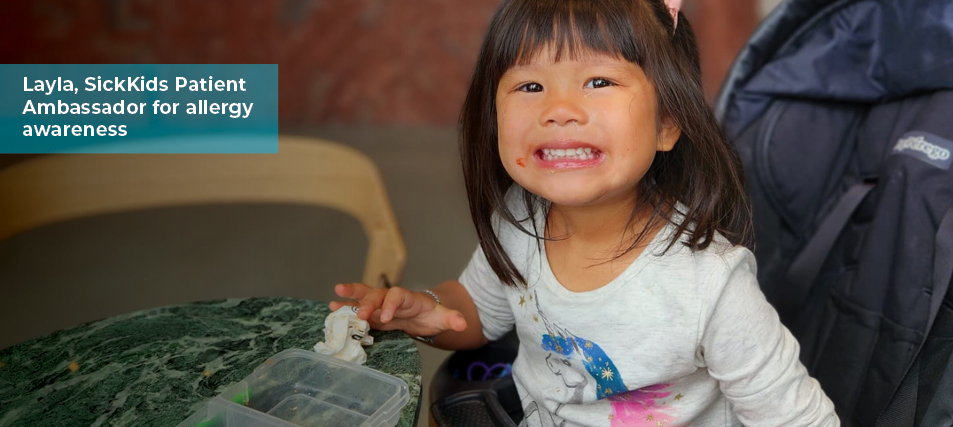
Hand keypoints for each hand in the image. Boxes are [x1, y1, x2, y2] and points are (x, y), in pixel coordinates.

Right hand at [329, 283, 467, 337]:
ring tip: (334, 301)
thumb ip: (453, 319)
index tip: (385, 317)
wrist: (426, 314)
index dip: (391, 305)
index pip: (398, 296)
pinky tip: (332, 309)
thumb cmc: (433, 314)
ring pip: (364, 297)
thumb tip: (462, 323)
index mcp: (409, 298)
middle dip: (367, 303)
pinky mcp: (375, 314)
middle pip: (377, 295)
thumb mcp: (444, 317)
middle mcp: (392, 298)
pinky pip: (359, 310)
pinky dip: (346, 308)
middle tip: (358, 314)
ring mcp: (381, 305)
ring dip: (350, 298)